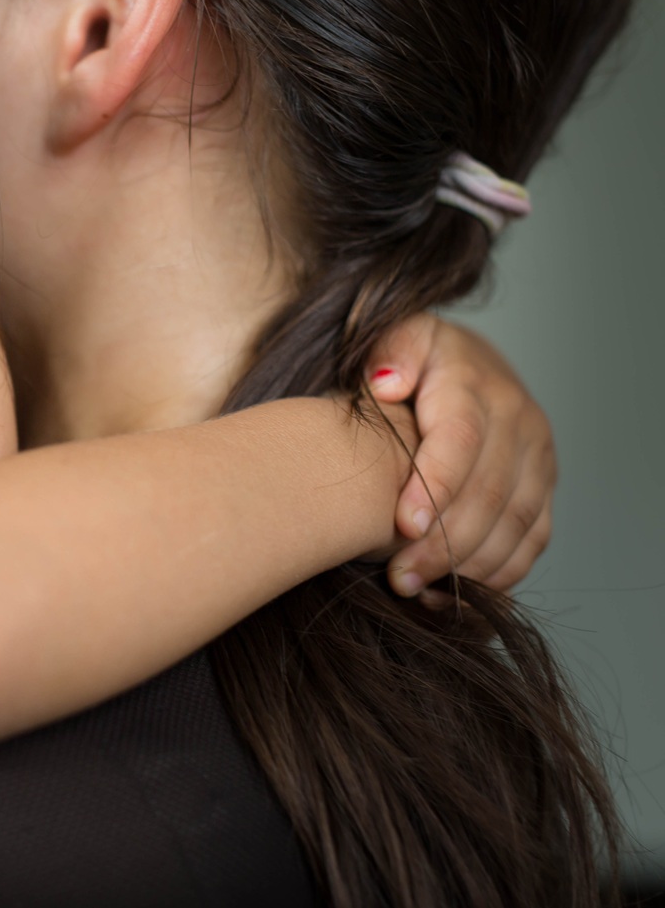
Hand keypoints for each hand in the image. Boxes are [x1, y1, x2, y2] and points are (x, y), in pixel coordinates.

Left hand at [365, 315, 555, 595]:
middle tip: (398, 577)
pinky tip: (456, 595)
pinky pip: (531, 540)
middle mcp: (518, 420)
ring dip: (470, 567)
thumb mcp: (392, 336)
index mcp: (475, 383)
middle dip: (445, 542)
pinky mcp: (542, 487)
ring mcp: (537, 457)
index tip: (404, 526)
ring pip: (515, 523)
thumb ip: (388, 352)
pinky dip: (499, 574)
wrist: (455, 361)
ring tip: (417, 590)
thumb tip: (387, 383)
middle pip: (490, 492)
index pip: (462, 439)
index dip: (435, 486)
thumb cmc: (407, 358)